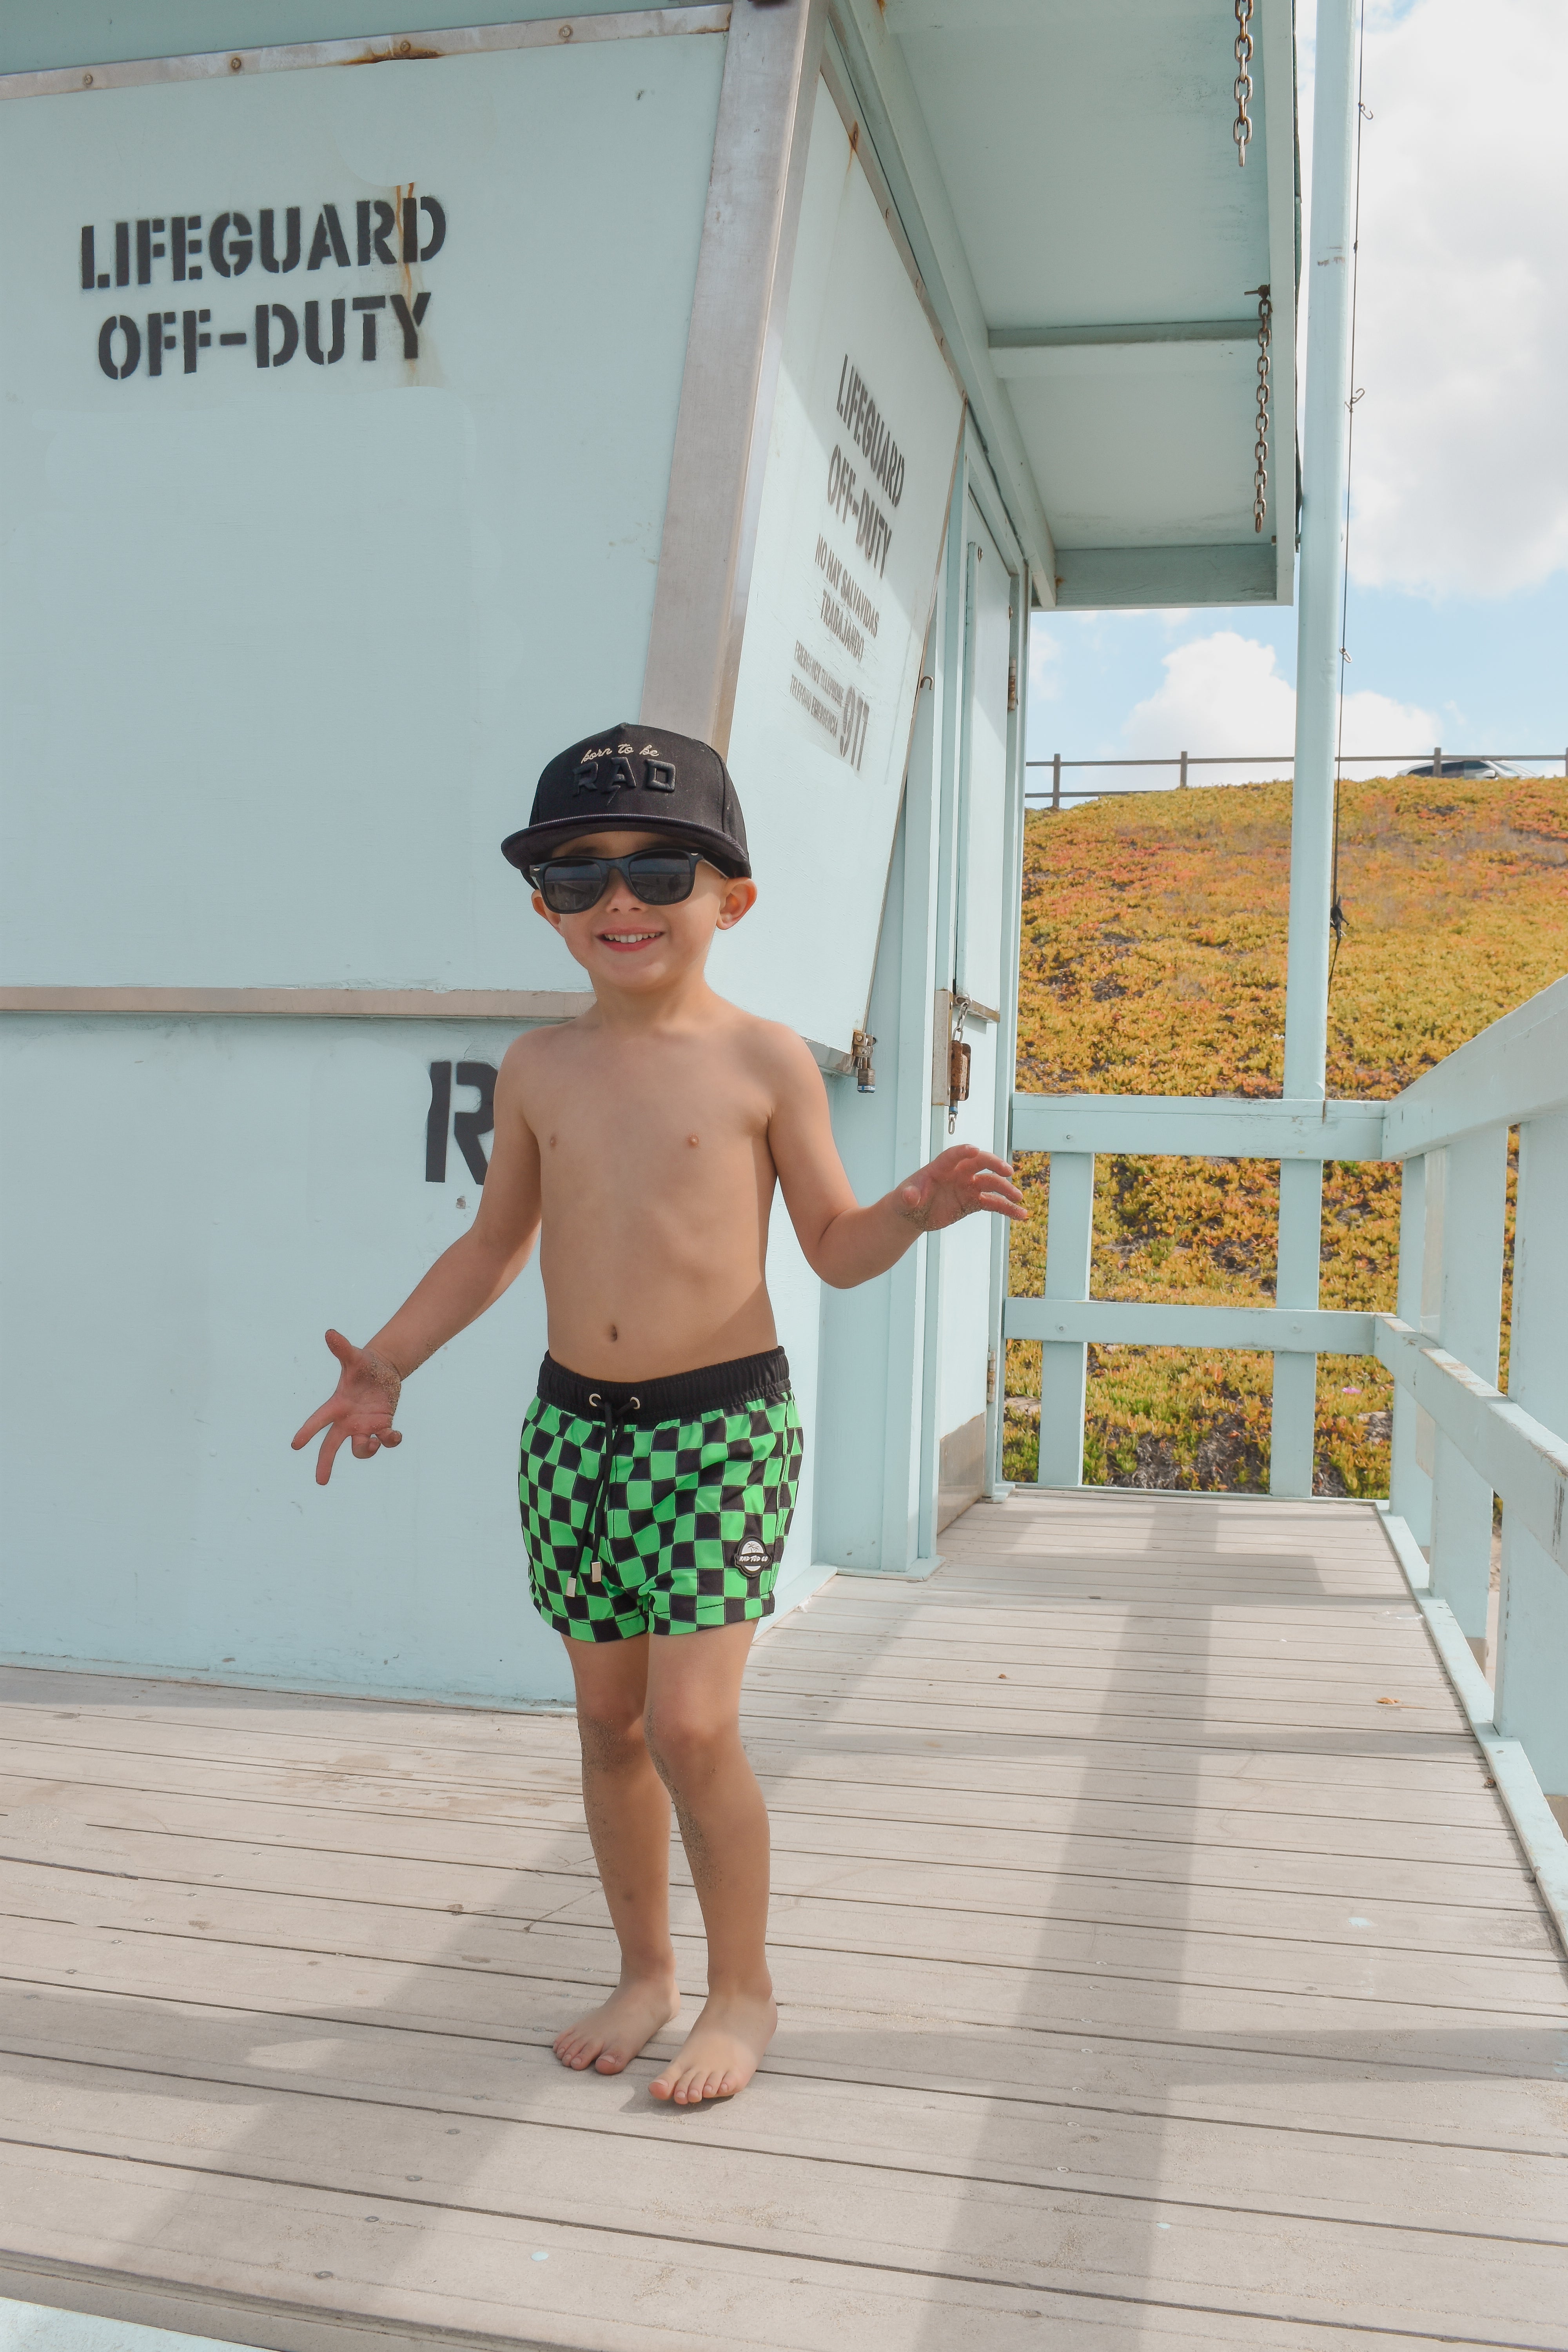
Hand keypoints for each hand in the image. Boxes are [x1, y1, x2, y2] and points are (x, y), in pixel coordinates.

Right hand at [291, 1329, 403, 1485]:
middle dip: (325, 1463)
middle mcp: (348, 1420)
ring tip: (376, 1441)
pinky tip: (395, 1434)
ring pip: (360, 1449)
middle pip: (332, 1446)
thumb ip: (342, 1349)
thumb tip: (330, 1332)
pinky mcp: (382, 1427)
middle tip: (320, 1481)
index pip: (319, 1420)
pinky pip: (385, 1441)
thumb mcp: (355, 1357)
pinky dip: (390, 1441)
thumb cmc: (364, 1363)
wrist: (383, 1370)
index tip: (295, 1445)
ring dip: (366, 1450)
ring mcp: (364, 1426)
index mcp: (338, 1405)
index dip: (307, 1432)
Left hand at [895, 1145, 1025, 1231]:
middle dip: (994, 1164)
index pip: (953, 1155)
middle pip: (979, 1163)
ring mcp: (967, 1187)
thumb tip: (909, 1195)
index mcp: (940, 1168)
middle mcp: (958, 1173)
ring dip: (1005, 1190)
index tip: (974, 1149)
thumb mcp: (903, 1199)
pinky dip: (1007, 1209)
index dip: (963, 1152)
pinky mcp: (973, 1202)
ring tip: (1019, 1199)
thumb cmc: (906, 1200)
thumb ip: (908, 1196)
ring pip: (991, 1183)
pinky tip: (1021, 1214)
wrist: (913, 1213)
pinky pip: (993, 1203)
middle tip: (1007, 1171)